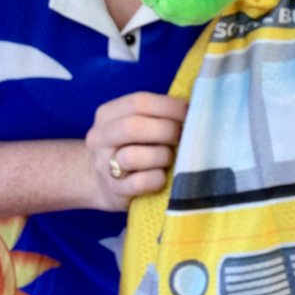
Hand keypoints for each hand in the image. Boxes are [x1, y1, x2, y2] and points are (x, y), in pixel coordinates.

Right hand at [85, 91, 187, 209]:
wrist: (99, 182)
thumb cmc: (128, 146)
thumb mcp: (133, 124)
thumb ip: (154, 115)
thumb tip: (194, 109)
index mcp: (106, 114)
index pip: (138, 102)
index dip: (168, 106)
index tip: (188, 112)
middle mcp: (100, 138)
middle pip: (133, 126)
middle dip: (166, 130)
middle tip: (181, 137)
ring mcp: (103, 165)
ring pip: (133, 156)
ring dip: (161, 156)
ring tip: (169, 158)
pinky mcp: (113, 191)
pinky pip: (140, 183)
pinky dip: (157, 179)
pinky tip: (162, 177)